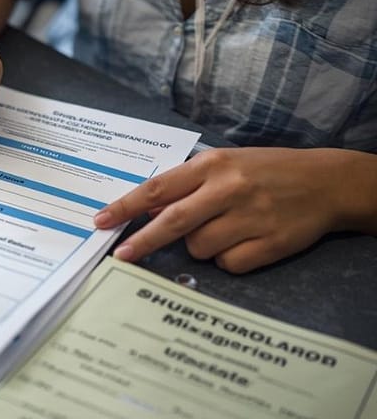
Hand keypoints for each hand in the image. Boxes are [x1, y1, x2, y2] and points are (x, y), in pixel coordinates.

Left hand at [93, 147, 369, 273]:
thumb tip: (145, 209)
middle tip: (121, 256)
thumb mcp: (224, 165)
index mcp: (212, 165)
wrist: (326, 182)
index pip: (158, 188)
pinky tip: (246, 240)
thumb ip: (186, 186)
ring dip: (201, 246)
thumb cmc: (265, 171)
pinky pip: (229, 263)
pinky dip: (229, 258)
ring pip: (200, 248)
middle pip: (172, 222)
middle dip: (143, 242)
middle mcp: (228, 189)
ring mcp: (250, 217)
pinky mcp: (270, 244)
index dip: (126, 207)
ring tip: (225, 229)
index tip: (101, 221)